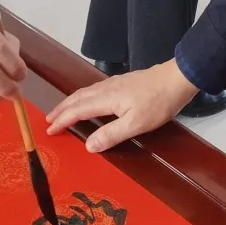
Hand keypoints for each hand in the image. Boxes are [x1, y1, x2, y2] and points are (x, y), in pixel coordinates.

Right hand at [46, 60, 197, 152]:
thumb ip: (111, 134)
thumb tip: (88, 145)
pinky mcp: (123, 82)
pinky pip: (94, 89)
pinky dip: (83, 97)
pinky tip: (88, 100)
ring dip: (71, 102)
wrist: (176, 78)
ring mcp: (115, 83)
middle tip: (48, 120)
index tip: (49, 129)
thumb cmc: (158, 103)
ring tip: (63, 111)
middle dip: (62, 109)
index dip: (63, 120)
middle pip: (78, 98)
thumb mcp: (135, 124)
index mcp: (107, 99)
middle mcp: (106, 88)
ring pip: (85, 92)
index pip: (78, 110)